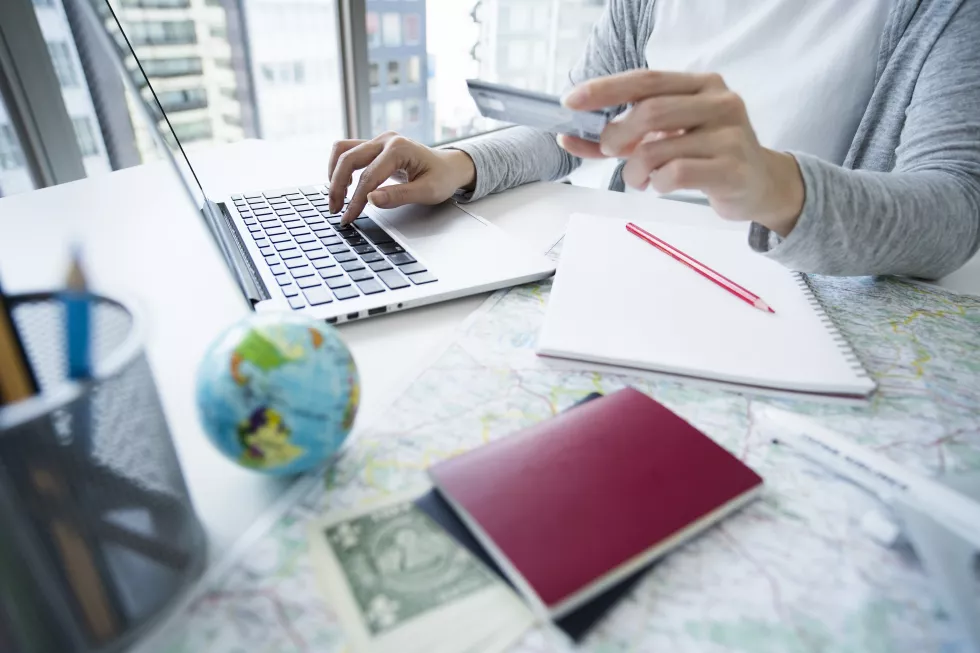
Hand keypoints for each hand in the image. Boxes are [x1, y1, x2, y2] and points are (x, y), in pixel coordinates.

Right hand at [327, 131, 476, 225]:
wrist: (450, 166)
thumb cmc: (442, 178)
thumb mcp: (427, 192)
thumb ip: (399, 196)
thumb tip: (371, 199)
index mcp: (399, 149)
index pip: (369, 176)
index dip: (356, 200)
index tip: (348, 218)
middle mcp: (386, 140)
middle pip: (349, 158)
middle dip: (337, 186)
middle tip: (335, 209)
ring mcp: (379, 140)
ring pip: (344, 150)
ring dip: (334, 173)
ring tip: (335, 198)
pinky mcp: (375, 146)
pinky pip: (349, 151)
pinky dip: (340, 166)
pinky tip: (343, 185)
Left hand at [559, 70, 803, 236]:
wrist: (759, 185)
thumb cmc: (705, 157)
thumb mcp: (664, 139)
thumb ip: (621, 137)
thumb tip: (568, 137)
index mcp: (701, 85)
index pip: (646, 79)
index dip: (606, 89)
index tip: (572, 101)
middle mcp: (719, 102)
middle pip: (650, 111)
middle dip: (617, 134)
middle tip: (609, 151)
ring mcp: (729, 134)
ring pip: (659, 148)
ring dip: (634, 169)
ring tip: (638, 178)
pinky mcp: (732, 168)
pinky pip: (676, 174)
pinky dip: (657, 183)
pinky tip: (661, 185)